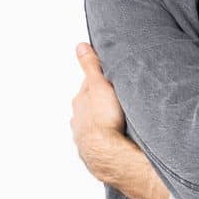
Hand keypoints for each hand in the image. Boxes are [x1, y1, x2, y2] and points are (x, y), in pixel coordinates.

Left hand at [72, 42, 127, 179]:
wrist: (105, 151)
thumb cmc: (103, 119)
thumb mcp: (99, 85)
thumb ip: (91, 66)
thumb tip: (81, 46)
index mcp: (80, 99)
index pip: (90, 84)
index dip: (101, 79)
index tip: (111, 77)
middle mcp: (78, 116)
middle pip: (91, 103)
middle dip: (102, 100)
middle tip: (118, 97)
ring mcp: (84, 132)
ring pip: (94, 121)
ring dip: (104, 118)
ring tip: (119, 117)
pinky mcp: (92, 147)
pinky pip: (100, 137)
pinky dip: (106, 133)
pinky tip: (116, 134)